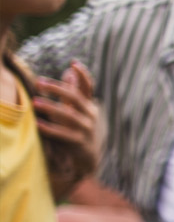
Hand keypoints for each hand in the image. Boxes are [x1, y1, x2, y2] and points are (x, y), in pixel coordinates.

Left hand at [34, 61, 101, 193]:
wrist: (89, 158)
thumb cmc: (80, 129)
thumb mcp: (79, 110)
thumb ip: (74, 91)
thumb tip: (68, 71)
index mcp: (90, 106)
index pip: (89, 87)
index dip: (83, 75)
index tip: (73, 63)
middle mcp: (91, 115)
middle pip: (75, 98)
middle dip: (57, 89)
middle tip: (39, 83)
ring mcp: (87, 129)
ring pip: (69, 116)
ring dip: (51, 108)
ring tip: (35, 102)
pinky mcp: (80, 142)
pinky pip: (64, 134)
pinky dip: (51, 129)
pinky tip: (38, 124)